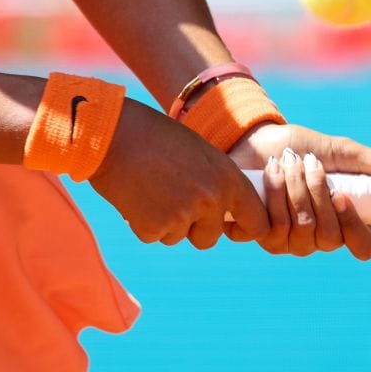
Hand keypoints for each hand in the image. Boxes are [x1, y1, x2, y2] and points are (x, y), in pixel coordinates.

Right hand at [89, 102, 269, 249]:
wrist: (113, 134)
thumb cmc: (155, 137)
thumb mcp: (200, 153)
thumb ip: (217, 181)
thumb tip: (226, 210)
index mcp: (228, 179)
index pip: (256, 222)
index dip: (244, 229)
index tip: (231, 229)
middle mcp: (210, 200)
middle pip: (210, 237)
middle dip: (193, 227)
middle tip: (171, 199)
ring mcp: (182, 216)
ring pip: (178, 237)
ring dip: (165, 223)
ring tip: (151, 188)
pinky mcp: (152, 228)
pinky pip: (153, 235)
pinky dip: (143, 221)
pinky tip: (136, 195)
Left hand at [228, 122, 370, 260]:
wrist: (255, 138)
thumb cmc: (302, 146)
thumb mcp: (346, 151)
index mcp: (344, 222)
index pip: (363, 247)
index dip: (355, 227)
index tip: (343, 195)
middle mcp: (318, 238)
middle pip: (330, 237)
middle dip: (316, 193)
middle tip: (308, 162)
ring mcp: (288, 241)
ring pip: (300, 231)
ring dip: (294, 188)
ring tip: (286, 161)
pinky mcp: (259, 235)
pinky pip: (271, 228)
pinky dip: (272, 192)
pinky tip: (268, 173)